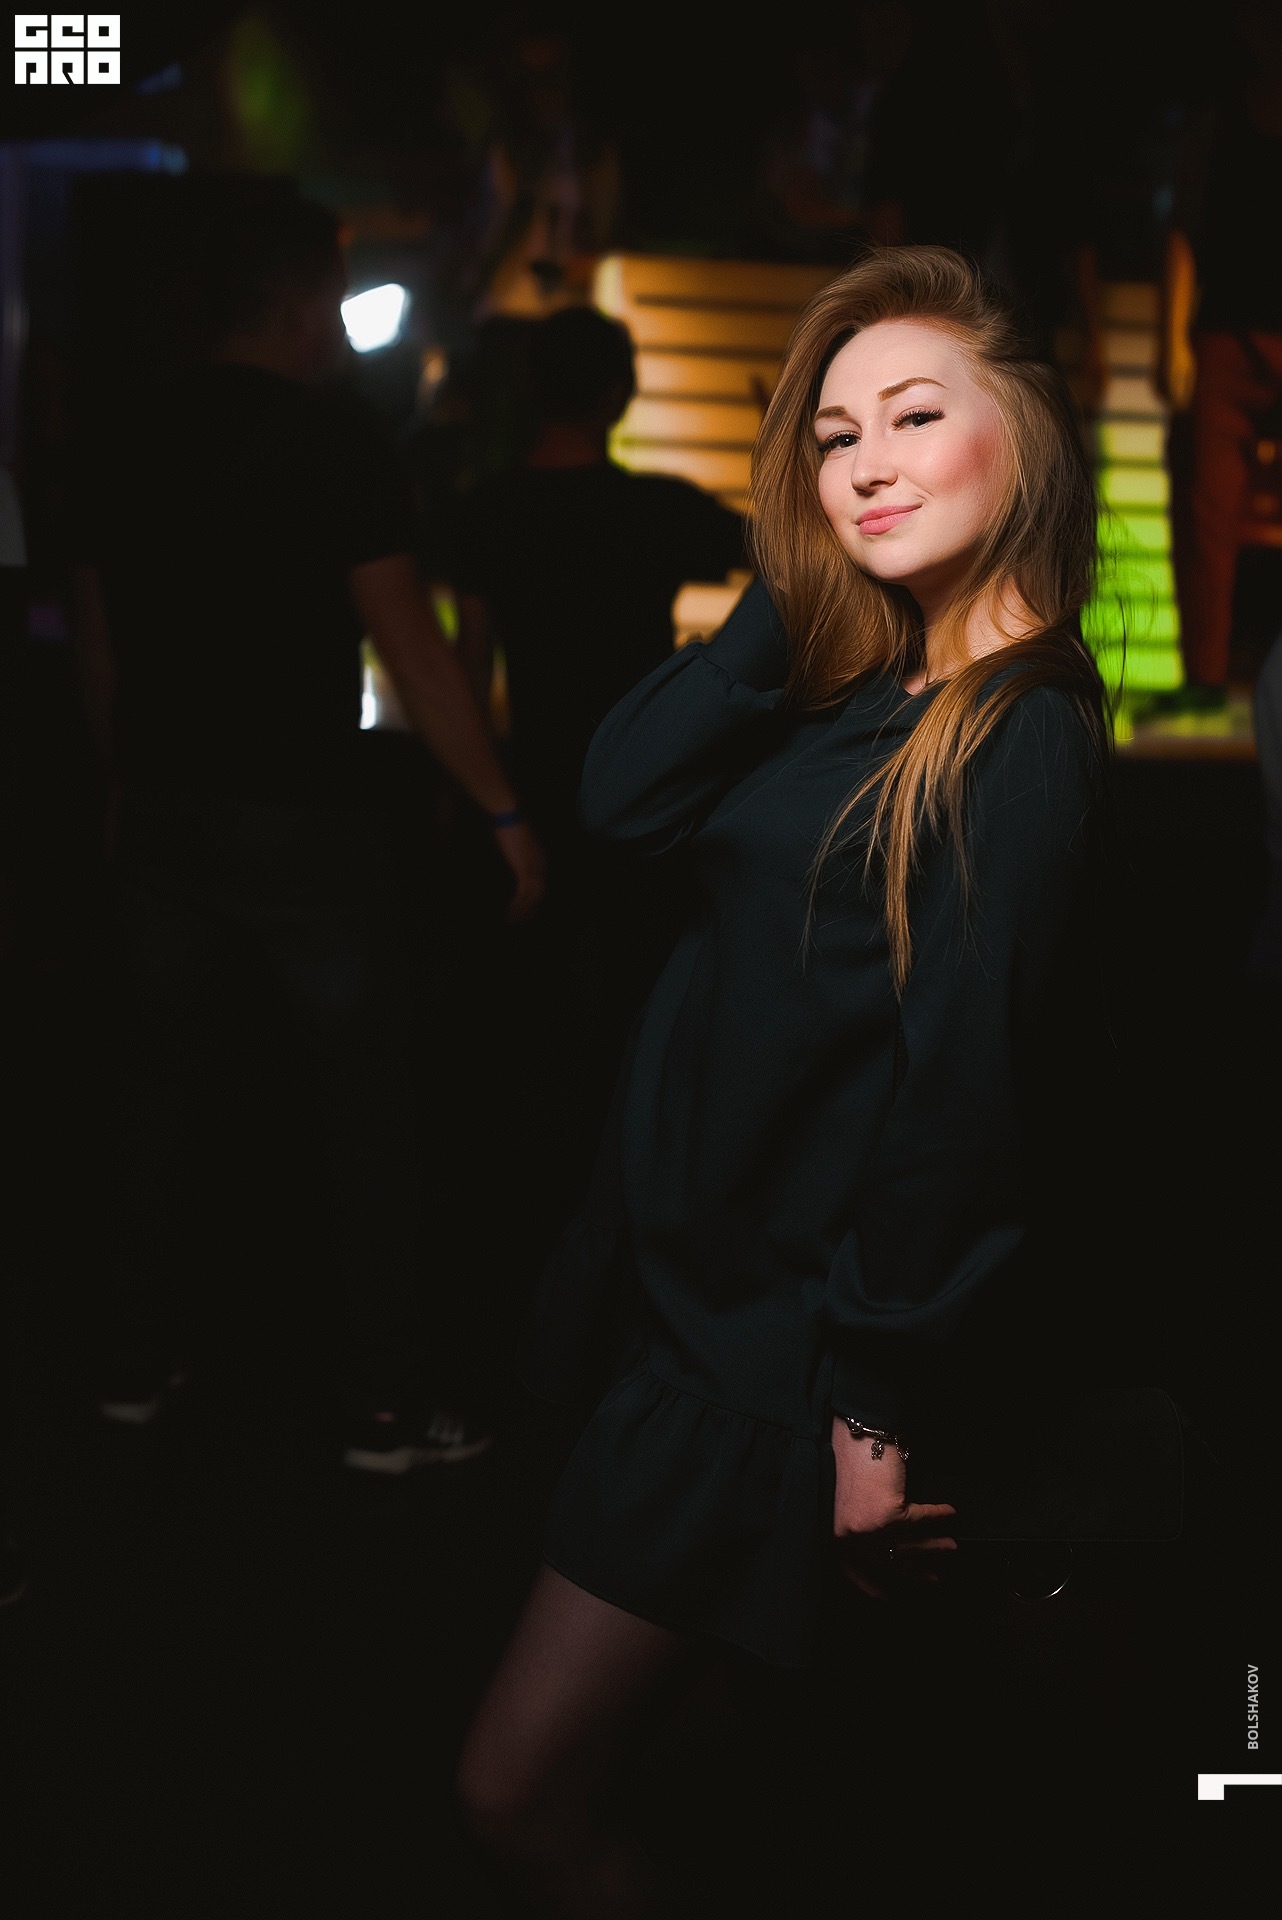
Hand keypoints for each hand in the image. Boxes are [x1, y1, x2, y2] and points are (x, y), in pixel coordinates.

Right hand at [492, 819, 547, 923]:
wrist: (510, 816)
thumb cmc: (510, 825)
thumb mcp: (517, 844)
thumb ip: (518, 855)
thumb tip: (514, 859)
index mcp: (541, 860)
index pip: (542, 887)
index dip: (535, 901)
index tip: (528, 913)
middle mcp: (542, 867)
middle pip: (540, 896)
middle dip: (530, 911)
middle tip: (519, 922)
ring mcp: (535, 870)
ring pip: (532, 899)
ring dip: (521, 912)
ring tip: (511, 921)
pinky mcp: (525, 871)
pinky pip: (524, 896)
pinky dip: (517, 907)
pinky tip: (508, 914)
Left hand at [831, 1415, 955, 1600]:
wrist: (858, 1433)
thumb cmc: (854, 1461)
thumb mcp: (853, 1501)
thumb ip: (865, 1526)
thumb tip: (894, 1547)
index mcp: (834, 1533)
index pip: (852, 1569)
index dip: (871, 1585)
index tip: (889, 1599)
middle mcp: (848, 1536)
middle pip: (888, 1561)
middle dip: (916, 1570)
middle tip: (935, 1578)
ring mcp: (867, 1528)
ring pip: (908, 1544)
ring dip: (934, 1546)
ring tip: (952, 1546)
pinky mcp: (888, 1515)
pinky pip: (920, 1520)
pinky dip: (938, 1516)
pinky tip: (950, 1513)